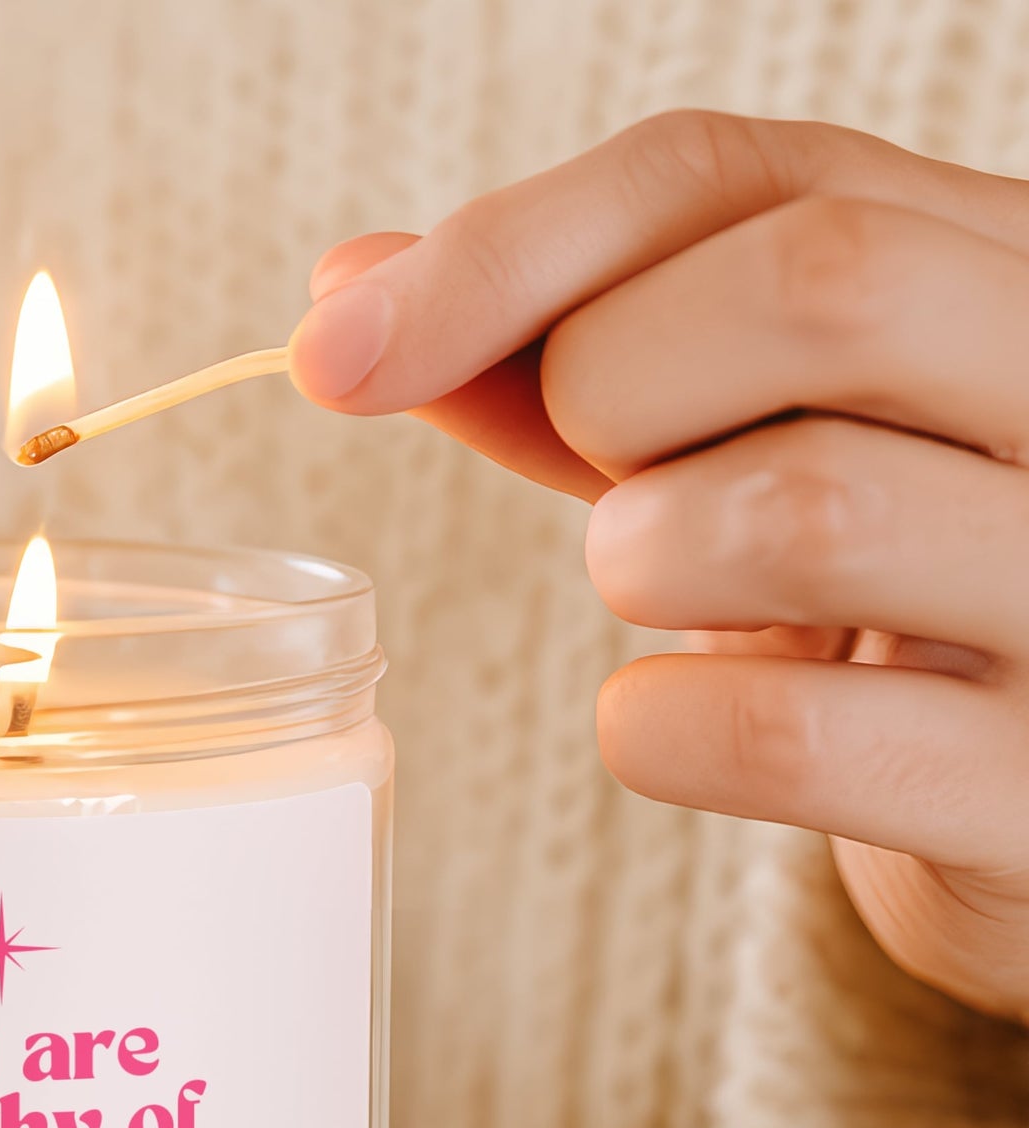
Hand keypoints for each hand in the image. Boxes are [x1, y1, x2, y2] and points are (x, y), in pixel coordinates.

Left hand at [291, 111, 1028, 1023]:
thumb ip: (578, 348)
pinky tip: (689, 723)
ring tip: (678, 596)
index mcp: (1009, 265)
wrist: (1028, 790)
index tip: (335, 345)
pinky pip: (777, 734)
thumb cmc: (868, 582)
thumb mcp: (749, 429)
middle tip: (612, 484)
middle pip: (814, 283)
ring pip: (794, 511)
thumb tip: (350, 285)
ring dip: (643, 560)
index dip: (507, 249)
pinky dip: (659, 729)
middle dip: (610, 387)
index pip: (741, 171)